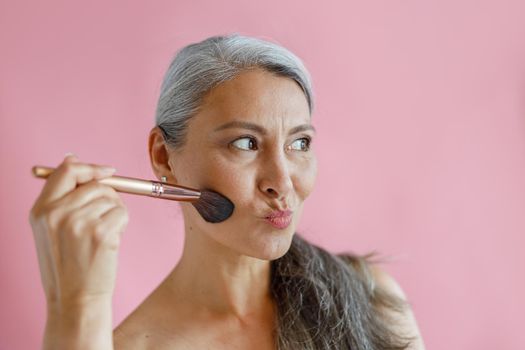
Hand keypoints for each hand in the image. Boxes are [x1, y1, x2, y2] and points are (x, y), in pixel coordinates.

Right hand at [29, 154, 127, 310]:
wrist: (75, 300)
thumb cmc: (68, 265)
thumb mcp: (51, 229)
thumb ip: (61, 195)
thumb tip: (72, 158)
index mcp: (40, 210)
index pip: (66, 170)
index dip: (90, 167)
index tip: (108, 171)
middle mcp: (56, 213)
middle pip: (95, 183)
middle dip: (109, 195)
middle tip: (106, 217)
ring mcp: (78, 222)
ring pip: (111, 198)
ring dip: (115, 212)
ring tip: (103, 234)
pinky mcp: (100, 233)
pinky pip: (122, 213)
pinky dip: (122, 225)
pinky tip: (110, 242)